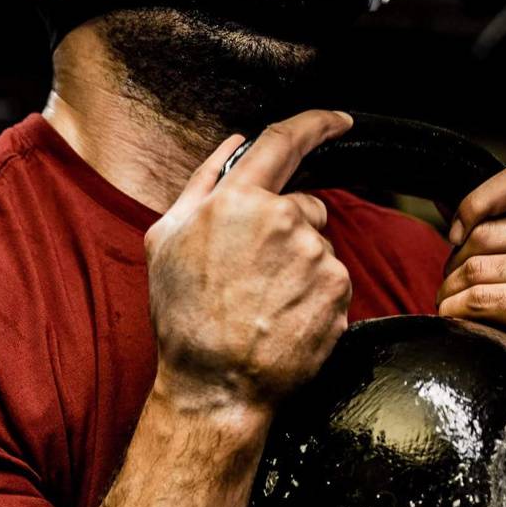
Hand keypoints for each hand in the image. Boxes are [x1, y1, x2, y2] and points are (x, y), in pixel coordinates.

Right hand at [144, 109, 353, 409]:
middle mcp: (284, 221)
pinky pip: (333, 280)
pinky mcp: (339, 291)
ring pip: (320, 246)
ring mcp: (316, 257)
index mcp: (238, 199)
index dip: (317, 124)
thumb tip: (236, 144)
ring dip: (301, 265)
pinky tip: (285, 317)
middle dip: (290, 228)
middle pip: (307, 205)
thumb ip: (202, 181)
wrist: (217, 385)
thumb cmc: (184, 315)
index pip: (285, 142)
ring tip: (265, 302)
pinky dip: (316, 295)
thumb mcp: (166, 239)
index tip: (338, 121)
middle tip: (255, 274)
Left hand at [435, 163, 505, 392]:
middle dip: (454, 268)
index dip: (476, 203)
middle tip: (455, 294)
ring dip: (452, 296)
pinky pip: (481, 299)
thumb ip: (496, 230)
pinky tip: (469, 327)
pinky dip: (460, 314)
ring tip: (460, 313)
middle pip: (483, 234)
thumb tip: (441, 199)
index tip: (456, 236)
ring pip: (476, 269)